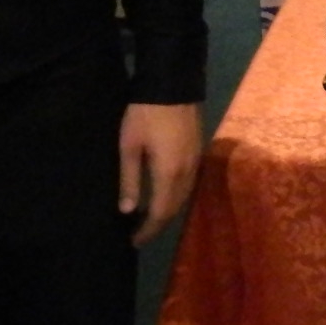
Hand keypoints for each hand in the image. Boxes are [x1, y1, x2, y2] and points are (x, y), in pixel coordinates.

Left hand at [119, 102, 202, 246]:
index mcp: (169, 173)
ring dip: (168, 211)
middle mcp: (187, 171)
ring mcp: (196, 160)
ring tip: (150, 219)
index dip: (148, 230)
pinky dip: (177, 196)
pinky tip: (165, 195)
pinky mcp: (198, 151)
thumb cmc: (145, 114)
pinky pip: (189, 184)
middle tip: (140, 234)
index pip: (160, 212)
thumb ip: (129, 180)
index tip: (133, 241)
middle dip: (158, 225)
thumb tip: (127, 211)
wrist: (173, 83)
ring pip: (184, 196)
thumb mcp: (129, 146)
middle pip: (175, 208)